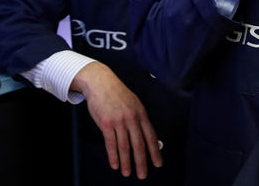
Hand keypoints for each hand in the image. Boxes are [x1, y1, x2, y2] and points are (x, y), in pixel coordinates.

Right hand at [70, 62, 161, 178]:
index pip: (150, 136)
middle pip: (139, 144)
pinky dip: (113, 156)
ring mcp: (119, 121)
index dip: (154, 151)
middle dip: (141, 162)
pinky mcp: (106, 124)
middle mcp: (132, 118)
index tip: (158, 163)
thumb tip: (148, 137)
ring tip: (127, 173)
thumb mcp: (134, 103)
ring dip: (126, 162)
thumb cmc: (117, 94)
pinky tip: (115, 164)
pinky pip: (111, 143)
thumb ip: (139, 119)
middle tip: (143, 175)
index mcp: (141, 113)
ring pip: (124, 146)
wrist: (101, 83)